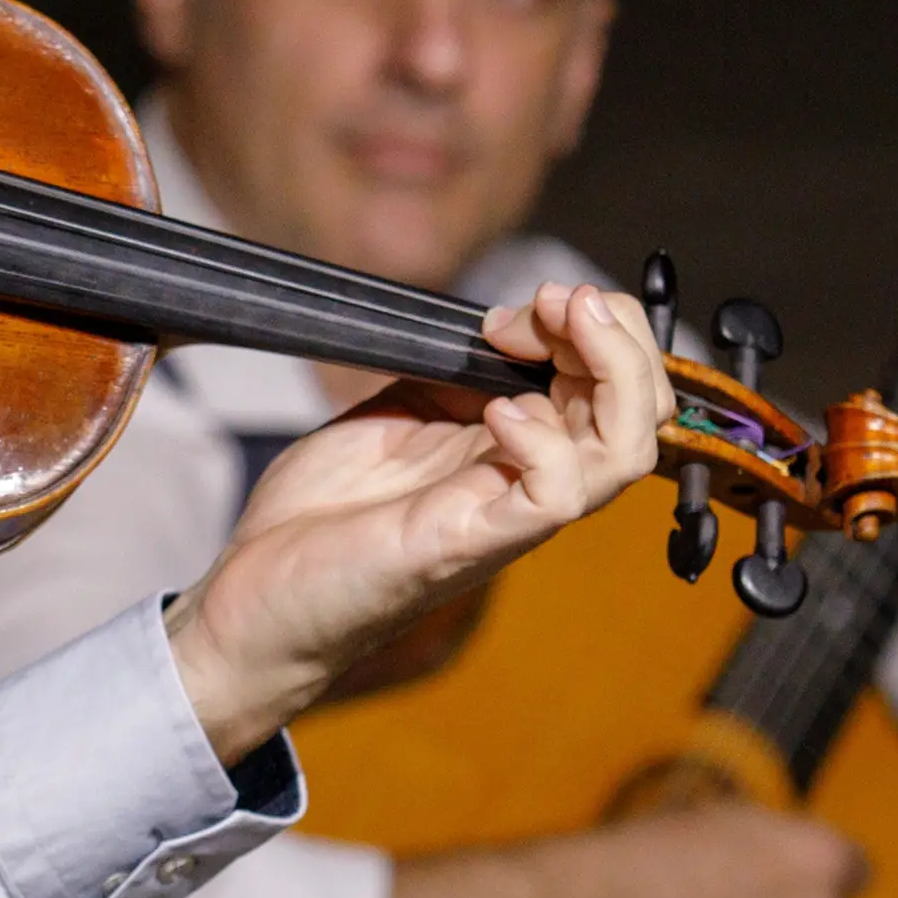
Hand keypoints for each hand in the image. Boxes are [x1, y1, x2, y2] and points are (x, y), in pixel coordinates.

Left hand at [165, 281, 665, 762]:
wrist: (255, 596)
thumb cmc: (322, 518)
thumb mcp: (395, 410)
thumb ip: (451, 370)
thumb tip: (493, 328)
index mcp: (517, 446)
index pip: (615, 384)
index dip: (591, 325)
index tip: (521, 306)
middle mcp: (529, 481)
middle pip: (642, 410)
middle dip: (616, 334)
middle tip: (549, 302)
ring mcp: (507, 515)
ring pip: (624, 451)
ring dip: (608, 372)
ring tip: (547, 329)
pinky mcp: (469, 541)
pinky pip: (555, 497)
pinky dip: (544, 443)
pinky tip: (499, 413)